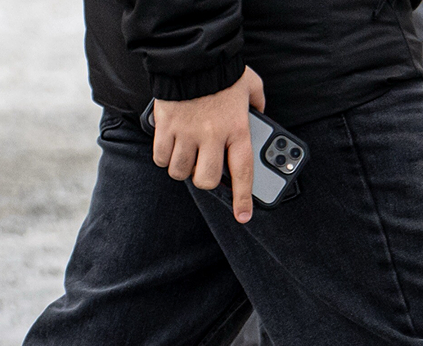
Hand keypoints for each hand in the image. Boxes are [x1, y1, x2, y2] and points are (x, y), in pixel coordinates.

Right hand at [153, 67, 265, 223]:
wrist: (189, 51)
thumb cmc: (221, 69)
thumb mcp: (250, 84)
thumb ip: (258, 103)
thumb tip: (261, 112)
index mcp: (237, 129)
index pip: (242, 173)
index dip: (242, 199)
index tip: (243, 216)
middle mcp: (212, 135)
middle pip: (205, 179)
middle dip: (203, 179)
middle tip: (202, 168)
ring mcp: (187, 131)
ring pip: (180, 171)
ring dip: (182, 169)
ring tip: (185, 156)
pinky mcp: (166, 125)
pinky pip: (160, 157)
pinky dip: (163, 157)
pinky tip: (169, 147)